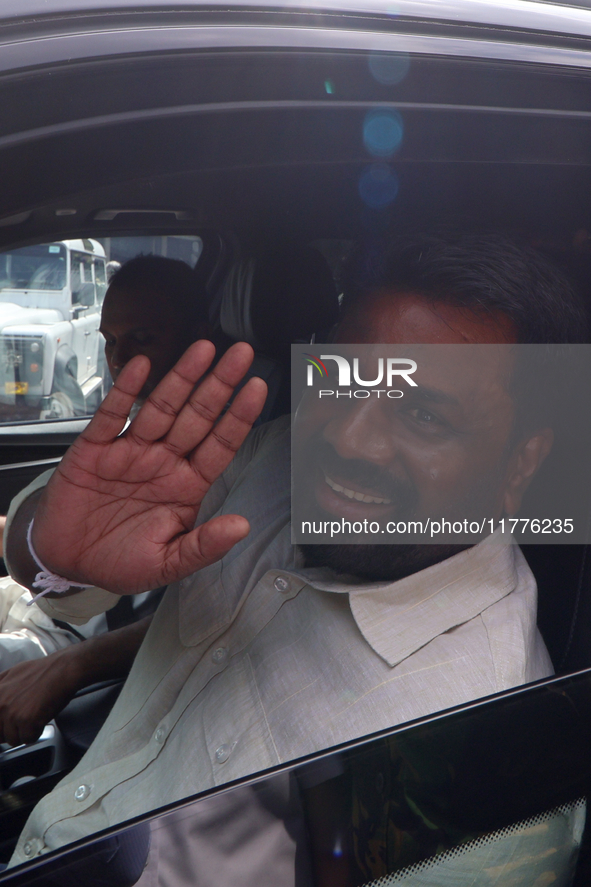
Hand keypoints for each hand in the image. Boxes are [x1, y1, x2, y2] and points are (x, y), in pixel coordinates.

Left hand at [0, 650, 81, 745]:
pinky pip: (28, 739)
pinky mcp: (28, 721)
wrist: (62, 670)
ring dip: (24, 733)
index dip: (2, 724)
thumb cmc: (43, 671)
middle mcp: (1, 705)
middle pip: (0, 734)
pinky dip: (36, 733)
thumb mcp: (12, 672)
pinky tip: (41, 719)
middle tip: (23, 720)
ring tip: (34, 717)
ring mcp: (13, 714)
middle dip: (11, 730)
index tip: (7, 724)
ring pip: (13, 739)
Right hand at [31, 340, 266, 593]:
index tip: (257, 388)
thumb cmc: (120, 561)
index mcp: (186, 485)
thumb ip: (204, 545)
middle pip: (197, 417)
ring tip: (203, 350)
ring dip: (182, 378)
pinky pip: (113, 415)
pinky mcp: (95, 449)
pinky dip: (126, 391)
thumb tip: (242, 527)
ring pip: (161, 408)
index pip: (220, 445)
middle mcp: (163, 461)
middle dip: (219, 384)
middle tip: (241, 353)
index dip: (238, 417)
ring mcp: (130, 451)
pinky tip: (143, 368)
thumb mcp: (167, 563)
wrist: (66, 561)